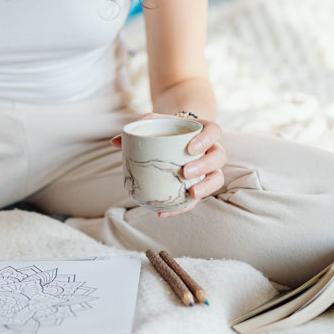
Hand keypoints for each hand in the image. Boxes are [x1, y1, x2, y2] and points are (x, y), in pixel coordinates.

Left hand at [110, 112, 225, 217]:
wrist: (176, 134)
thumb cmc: (166, 127)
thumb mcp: (155, 121)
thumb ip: (139, 127)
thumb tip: (114, 142)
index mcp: (204, 130)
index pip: (214, 131)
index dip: (206, 139)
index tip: (190, 148)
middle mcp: (212, 149)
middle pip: (219, 157)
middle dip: (204, 166)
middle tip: (185, 172)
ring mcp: (209, 168)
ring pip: (217, 178)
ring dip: (206, 188)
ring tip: (191, 194)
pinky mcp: (200, 184)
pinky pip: (197, 198)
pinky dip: (182, 207)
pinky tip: (164, 212)